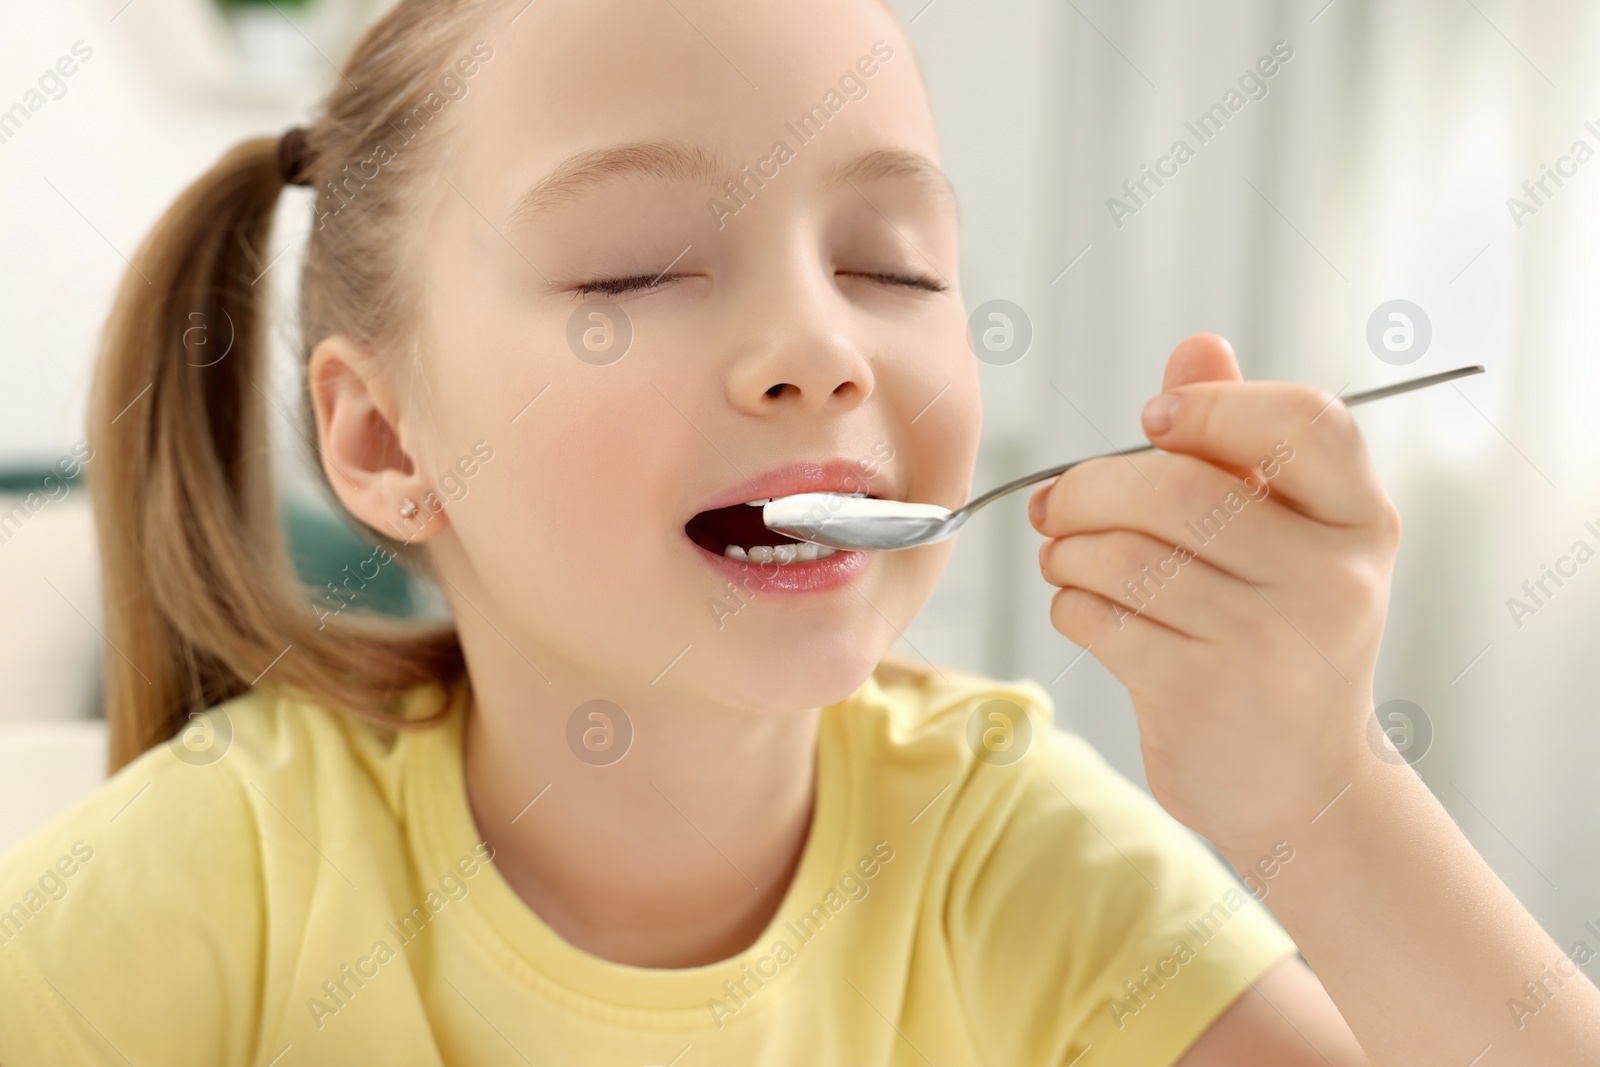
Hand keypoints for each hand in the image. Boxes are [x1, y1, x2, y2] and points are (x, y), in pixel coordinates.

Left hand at [1028, 334, 1400, 852]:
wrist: (1301, 784)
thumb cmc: (1279, 634)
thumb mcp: (1286, 536)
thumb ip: (1239, 439)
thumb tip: (1197, 347)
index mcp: (1360, 520)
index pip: (1303, 420)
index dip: (1212, 407)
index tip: (1152, 424)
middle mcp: (1330, 579)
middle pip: (1178, 489)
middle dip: (1089, 488)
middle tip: (1055, 503)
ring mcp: (1270, 642)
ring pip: (1123, 556)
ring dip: (1067, 550)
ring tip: (1065, 556)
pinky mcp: (1203, 694)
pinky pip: (1099, 617)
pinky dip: (1070, 604)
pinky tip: (1084, 608)